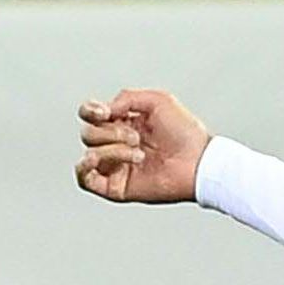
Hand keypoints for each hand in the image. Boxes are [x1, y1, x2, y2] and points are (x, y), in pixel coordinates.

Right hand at [76, 89, 211, 204]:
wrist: (198, 161)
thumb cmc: (185, 133)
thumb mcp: (157, 100)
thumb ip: (126, 98)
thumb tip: (103, 112)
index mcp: (124, 123)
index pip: (90, 115)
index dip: (90, 111)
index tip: (105, 112)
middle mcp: (117, 144)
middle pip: (89, 134)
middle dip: (110, 132)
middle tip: (137, 138)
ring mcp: (116, 166)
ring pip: (90, 153)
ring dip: (112, 149)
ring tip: (139, 153)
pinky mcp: (116, 187)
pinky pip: (85, 179)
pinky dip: (85, 167)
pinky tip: (102, 159)